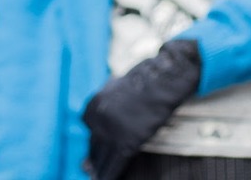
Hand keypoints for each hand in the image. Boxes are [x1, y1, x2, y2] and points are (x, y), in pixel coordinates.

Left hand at [83, 39, 200, 179]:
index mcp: (94, 104)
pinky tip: (106, 179)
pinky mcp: (125, 141)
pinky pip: (115, 162)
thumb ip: (109, 103)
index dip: (93, 140)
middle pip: (93, 142)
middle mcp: (98, 118)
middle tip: (91, 168)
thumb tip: (106, 117)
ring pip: (102, 155)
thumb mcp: (118, 87)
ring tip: (98, 176)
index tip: (92, 149)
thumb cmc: (147, 81)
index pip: (89, 127)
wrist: (162, 80)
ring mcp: (110, 130)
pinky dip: (110, 172)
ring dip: (100, 167)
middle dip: (94, 156)